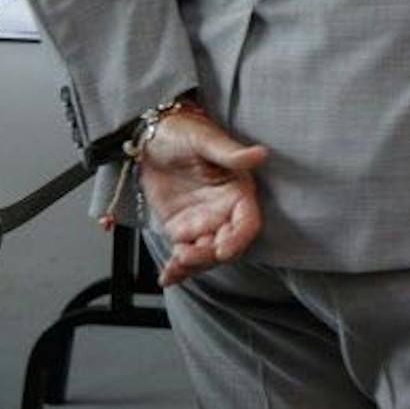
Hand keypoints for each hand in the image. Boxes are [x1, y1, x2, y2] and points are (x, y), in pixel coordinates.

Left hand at [137, 107, 268, 288]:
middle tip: (187, 257)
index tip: (222, 249)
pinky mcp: (182, 229)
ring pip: (206, 254)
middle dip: (209, 256)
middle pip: (227, 244)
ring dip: (193, 266)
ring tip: (174, 267)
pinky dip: (178, 269)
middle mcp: (225, 210)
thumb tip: (260, 155)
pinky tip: (168, 277)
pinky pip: (184, 254)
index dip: (238, 239)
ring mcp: (203, 221)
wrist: (149, 137)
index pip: (247, 221)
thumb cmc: (182, 131)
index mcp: (238, 190)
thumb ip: (231, 153)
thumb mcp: (204, 139)